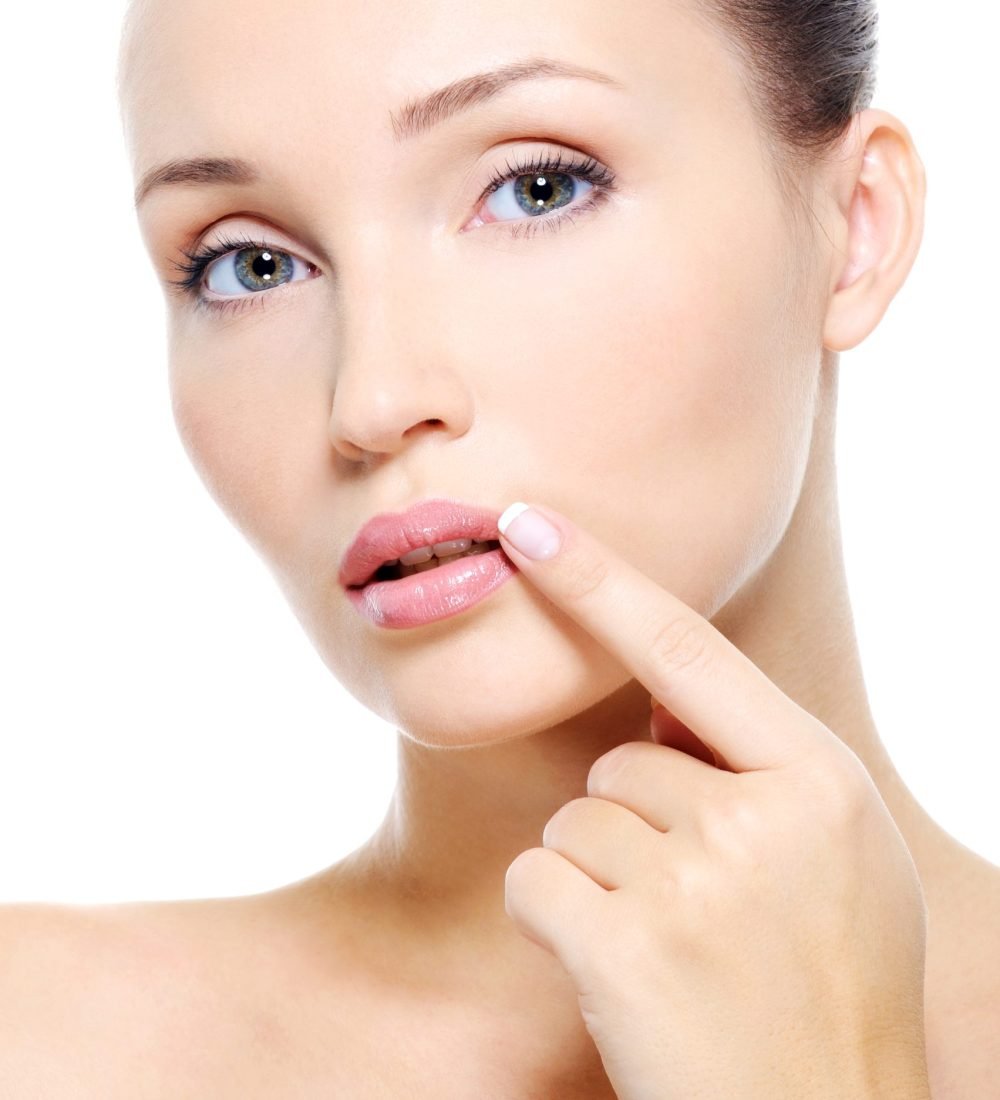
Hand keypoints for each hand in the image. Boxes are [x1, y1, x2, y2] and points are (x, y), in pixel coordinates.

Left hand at [498, 502, 930, 1099]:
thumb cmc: (825, 982)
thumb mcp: (836, 854)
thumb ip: (760, 768)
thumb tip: (655, 707)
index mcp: (818, 779)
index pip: (688, 650)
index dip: (600, 580)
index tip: (529, 523)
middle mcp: (760, 818)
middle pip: (618, 765)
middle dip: (633, 827)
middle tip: (697, 911)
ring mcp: (694, 884)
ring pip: (572, 823)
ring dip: (598, 881)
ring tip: (672, 950)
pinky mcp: (625, 948)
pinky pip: (535, 882)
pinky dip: (554, 922)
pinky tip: (618, 975)